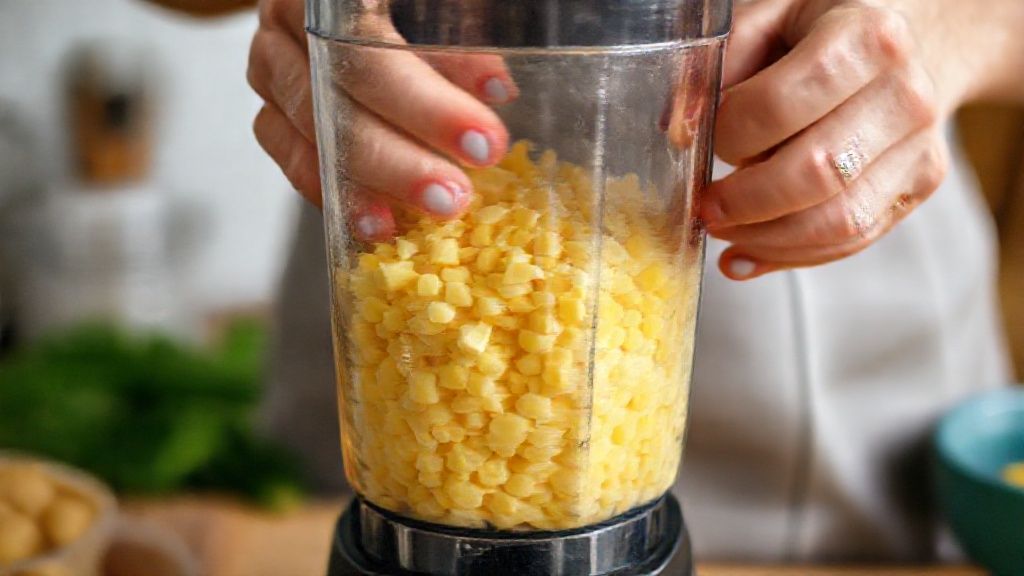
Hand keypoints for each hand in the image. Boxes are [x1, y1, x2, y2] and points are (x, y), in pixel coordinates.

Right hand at [246, 0, 514, 239]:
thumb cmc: (413, 5)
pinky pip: (297, 162)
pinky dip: (342, 193)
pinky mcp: (273, 113)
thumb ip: (460, 34)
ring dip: (377, 183)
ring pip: (316, 137)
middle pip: (338, 101)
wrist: (356, 12)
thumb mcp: (441, 3)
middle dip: (402, 158)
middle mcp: (290, 24)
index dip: (426, 102)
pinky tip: (384, 220)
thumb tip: (494, 90)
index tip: (481, 139)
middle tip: (454, 194)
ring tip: (426, 210)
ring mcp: (274, 70)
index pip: (369, 49)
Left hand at [703, 0, 958, 279]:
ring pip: (840, 220)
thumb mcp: (772, 15)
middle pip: (815, 173)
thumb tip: (677, 127)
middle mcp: (904, 93)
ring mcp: (920, 144)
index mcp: (865, 37)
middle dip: (744, 202)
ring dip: (767, 240)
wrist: (918, 34)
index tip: (704, 141)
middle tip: (705, 207)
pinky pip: (854, 238)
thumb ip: (720, 63)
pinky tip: (749, 254)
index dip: (730, 134)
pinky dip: (793, 255)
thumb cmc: (830, 25)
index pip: (780, 104)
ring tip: (723, 233)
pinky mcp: (921, 183)